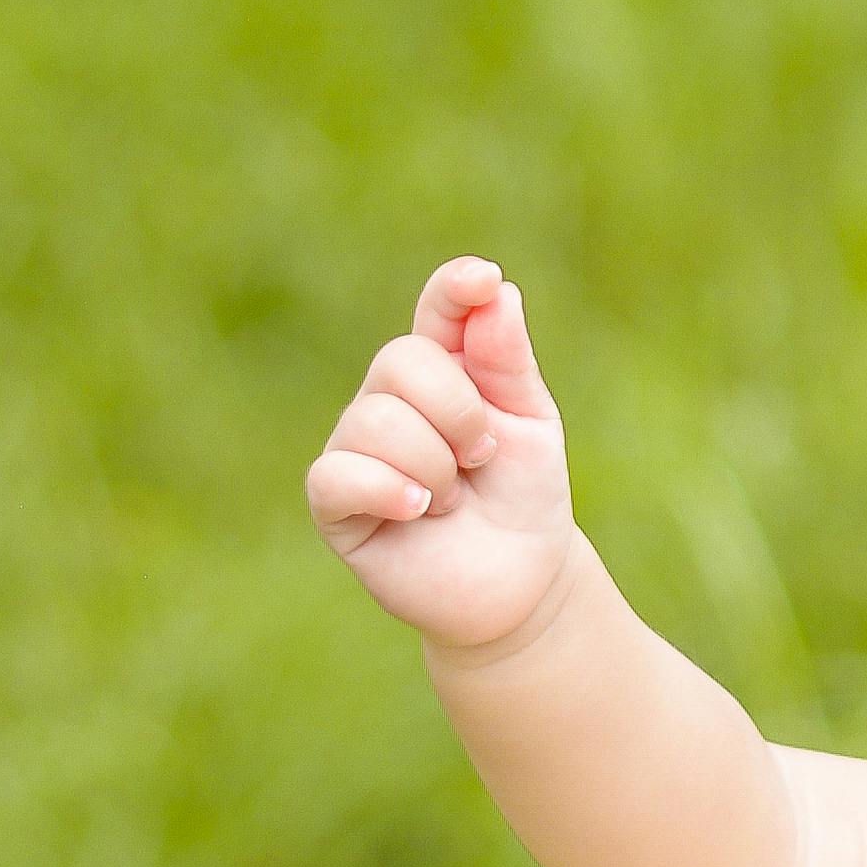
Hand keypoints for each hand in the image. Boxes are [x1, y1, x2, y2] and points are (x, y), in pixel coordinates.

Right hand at [306, 258, 585, 654]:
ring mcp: (356, 449)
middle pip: (401, 360)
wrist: (521, 586)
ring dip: (435, 466)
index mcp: (443, 370)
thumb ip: (508, 361)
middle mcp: (389, 400)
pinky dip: (389, 489)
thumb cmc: (523, 498)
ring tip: (453, 499)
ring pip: (375, 419)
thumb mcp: (532, 425)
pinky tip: (419, 511)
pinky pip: (340, 474)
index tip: (482, 281)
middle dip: (460, 412)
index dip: (453, 288)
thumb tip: (495, 291)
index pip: (437, 310)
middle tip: (482, 457)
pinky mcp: (334, 504)